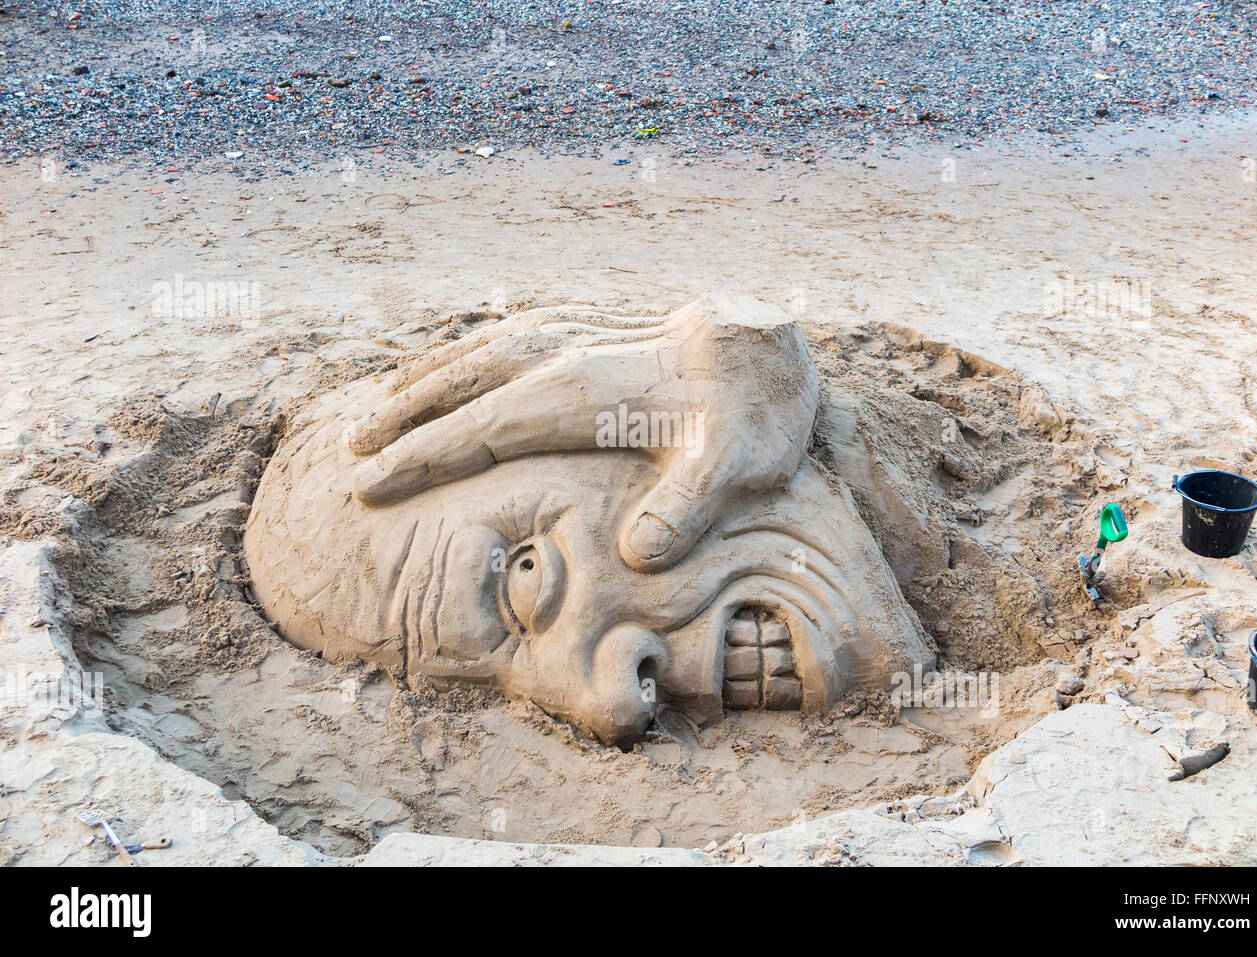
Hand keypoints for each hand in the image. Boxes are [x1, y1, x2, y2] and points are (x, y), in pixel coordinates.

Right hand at [343, 294, 818, 570]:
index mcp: (582, 394)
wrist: (774, 335)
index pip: (479, 430)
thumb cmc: (756, 409)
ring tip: (378, 407)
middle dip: (403, 420)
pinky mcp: (590, 322)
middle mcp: (564, 355)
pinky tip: (456, 364)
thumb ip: (685, 509)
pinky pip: (507, 333)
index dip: (421, 458)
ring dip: (425, 381)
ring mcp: (574, 331)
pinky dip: (466, 351)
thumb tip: (637, 554)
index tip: (367, 482)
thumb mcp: (736, 467)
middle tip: (349, 451)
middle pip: (461, 387)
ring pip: (476, 352)